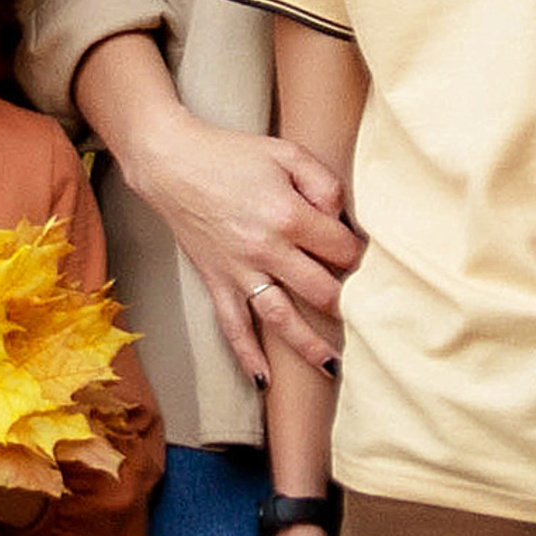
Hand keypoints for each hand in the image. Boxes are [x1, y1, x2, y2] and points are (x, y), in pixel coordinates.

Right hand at [125, 98, 360, 385]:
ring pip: (283, 320)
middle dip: (347, 302)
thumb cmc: (232, 154)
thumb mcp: (287, 153)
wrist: (172, 163)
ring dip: (310, 346)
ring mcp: (239, 271)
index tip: (362, 256)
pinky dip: (248, 356)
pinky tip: (265, 381)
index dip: (359, 254)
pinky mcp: (217, 282)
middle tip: (364, 311)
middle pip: (321, 291)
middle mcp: (265, 250)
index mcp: (287, 216)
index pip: (341, 250)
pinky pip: (234, 327)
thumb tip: (342, 219)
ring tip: (333, 366)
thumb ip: (324, 183)